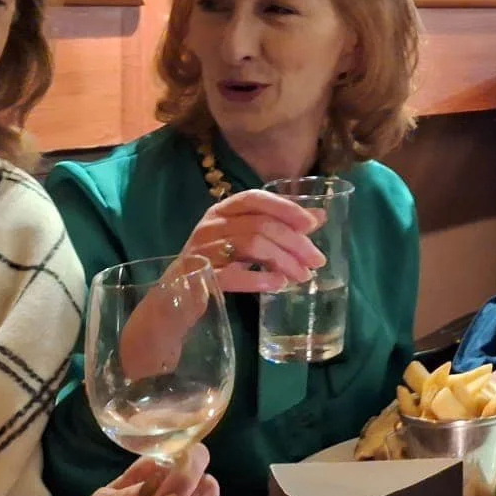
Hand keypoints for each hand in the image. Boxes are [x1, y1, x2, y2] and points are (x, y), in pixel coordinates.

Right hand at [179, 191, 324, 293]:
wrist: (177, 297)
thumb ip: (278, 227)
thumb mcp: (247, 239)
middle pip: (259, 225)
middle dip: (294, 242)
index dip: (285, 208)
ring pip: (251, 245)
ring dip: (283, 261)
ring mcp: (202, 250)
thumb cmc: (217, 263)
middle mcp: (211, 224)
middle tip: (317, 261)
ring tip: (303, 276)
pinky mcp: (198, 277)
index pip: (255, 198)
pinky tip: (278, 284)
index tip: (312, 224)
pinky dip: (259, 279)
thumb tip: (318, 216)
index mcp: (223, 210)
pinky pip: (232, 275)